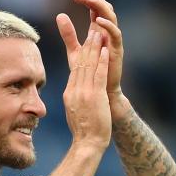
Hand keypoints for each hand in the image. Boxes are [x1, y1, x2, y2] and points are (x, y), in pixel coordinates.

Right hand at [55, 14, 111, 151]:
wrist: (87, 144)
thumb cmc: (83, 131)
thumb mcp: (73, 111)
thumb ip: (74, 98)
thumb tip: (73, 91)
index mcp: (69, 93)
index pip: (75, 69)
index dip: (81, 53)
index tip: (85, 42)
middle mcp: (75, 90)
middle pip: (80, 63)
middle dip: (87, 46)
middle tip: (92, 31)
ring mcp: (85, 93)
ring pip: (89, 66)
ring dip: (95, 48)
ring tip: (99, 34)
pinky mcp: (95, 97)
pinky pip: (99, 75)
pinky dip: (102, 61)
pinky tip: (106, 51)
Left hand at [72, 0, 125, 112]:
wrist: (100, 92)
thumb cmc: (89, 73)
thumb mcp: (75, 50)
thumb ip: (69, 34)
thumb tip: (60, 15)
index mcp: (98, 30)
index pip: (96, 8)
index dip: (88, 0)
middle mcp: (107, 32)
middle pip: (105, 8)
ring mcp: (112, 40)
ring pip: (112, 16)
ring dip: (101, 7)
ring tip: (90, 2)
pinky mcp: (117, 50)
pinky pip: (116, 33)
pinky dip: (108, 25)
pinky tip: (98, 20)